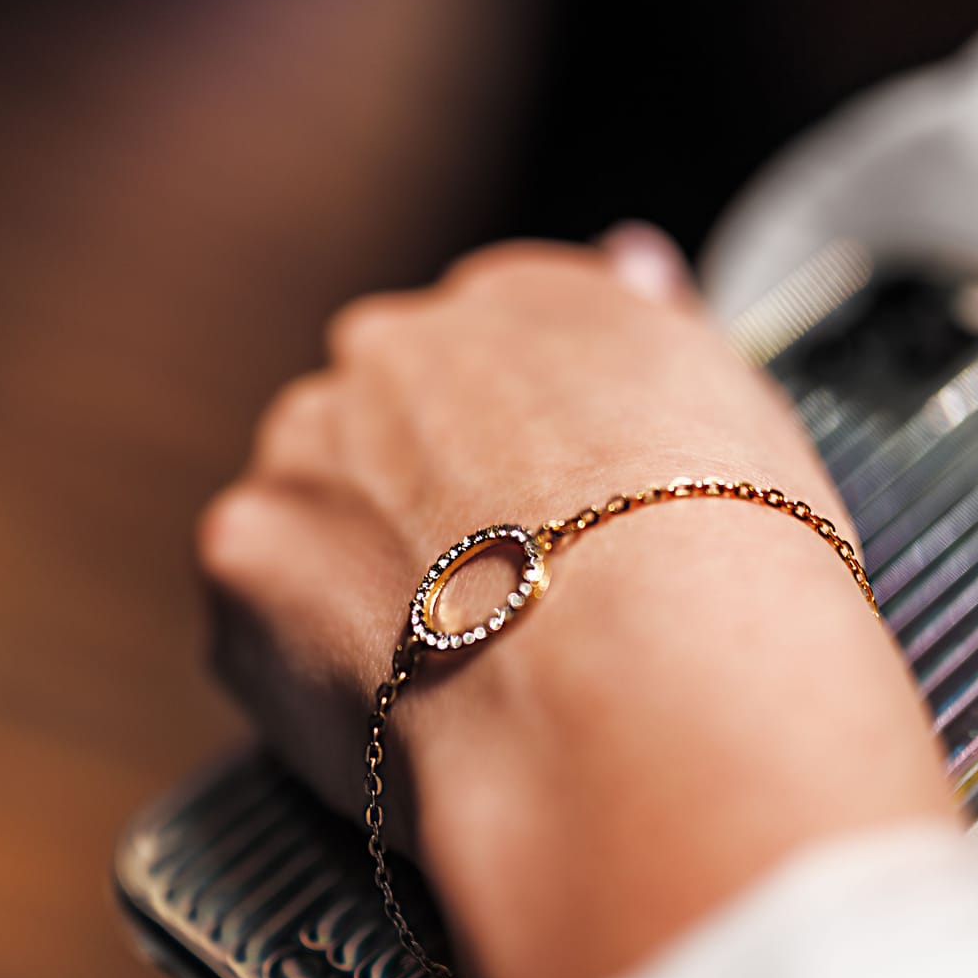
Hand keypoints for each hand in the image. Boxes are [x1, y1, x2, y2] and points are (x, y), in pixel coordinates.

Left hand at [198, 230, 956, 977]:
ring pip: (312, 515)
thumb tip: (629, 258)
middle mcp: (395, 345)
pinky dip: (306, 667)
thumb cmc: (726, 570)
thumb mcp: (737, 414)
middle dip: (419, 510)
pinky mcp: (239, 549)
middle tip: (494, 617)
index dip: (518, 465)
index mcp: (525, 302)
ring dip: (352, 582)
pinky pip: (261, 614)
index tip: (545, 536)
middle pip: (384, 426)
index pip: (492, 358)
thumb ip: (658, 328)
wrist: (637, 687)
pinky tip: (394, 718)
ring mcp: (305, 443)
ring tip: (448, 678)